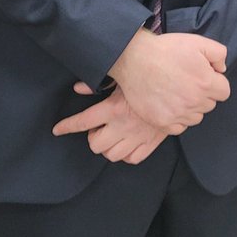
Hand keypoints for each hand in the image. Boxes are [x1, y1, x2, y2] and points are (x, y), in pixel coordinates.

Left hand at [53, 84, 167, 163]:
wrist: (178, 86)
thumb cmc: (148, 78)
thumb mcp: (122, 77)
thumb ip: (98, 84)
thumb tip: (77, 87)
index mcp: (113, 109)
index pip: (82, 121)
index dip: (67, 126)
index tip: (57, 130)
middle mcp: (122, 126)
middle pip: (96, 144)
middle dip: (93, 137)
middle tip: (99, 128)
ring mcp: (137, 137)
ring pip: (112, 155)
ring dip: (108, 147)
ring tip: (112, 135)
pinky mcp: (151, 142)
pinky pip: (133, 158)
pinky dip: (127, 154)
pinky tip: (128, 143)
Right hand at [109, 29, 229, 131]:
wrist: (135, 59)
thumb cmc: (167, 49)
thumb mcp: (198, 42)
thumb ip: (219, 54)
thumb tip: (221, 69)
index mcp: (206, 83)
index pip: (224, 92)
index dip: (215, 83)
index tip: (204, 76)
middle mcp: (194, 102)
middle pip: (210, 105)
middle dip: (204, 94)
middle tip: (188, 82)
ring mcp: (178, 114)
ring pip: (196, 118)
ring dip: (191, 108)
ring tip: (178, 92)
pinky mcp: (162, 122)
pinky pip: (179, 128)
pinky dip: (177, 119)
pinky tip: (170, 104)